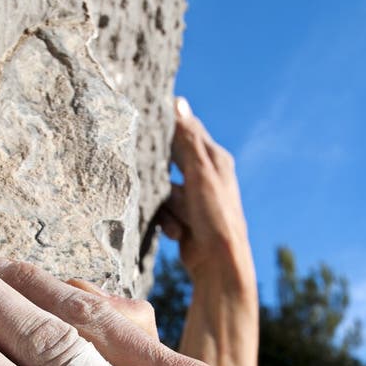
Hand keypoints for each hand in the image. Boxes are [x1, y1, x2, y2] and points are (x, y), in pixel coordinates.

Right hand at [159, 97, 252, 289]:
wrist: (219, 264)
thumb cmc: (216, 216)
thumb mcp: (200, 173)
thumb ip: (188, 139)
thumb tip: (177, 101)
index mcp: (215, 159)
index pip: (188, 130)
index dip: (168, 125)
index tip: (147, 122)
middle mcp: (206, 176)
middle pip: (171, 161)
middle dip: (161, 174)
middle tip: (150, 177)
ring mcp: (195, 200)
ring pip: (164, 190)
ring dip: (166, 208)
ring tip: (178, 220)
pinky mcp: (185, 219)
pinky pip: (165, 212)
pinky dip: (168, 223)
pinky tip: (177, 234)